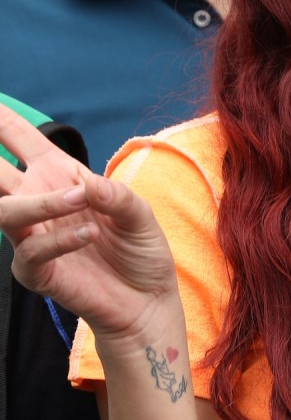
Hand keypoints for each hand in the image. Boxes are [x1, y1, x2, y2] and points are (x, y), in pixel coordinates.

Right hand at [0, 105, 177, 347]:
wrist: (147, 301)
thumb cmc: (139, 251)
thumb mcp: (139, 214)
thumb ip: (115, 195)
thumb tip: (84, 185)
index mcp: (58, 177)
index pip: (19, 138)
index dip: (2, 118)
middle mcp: (37, 202)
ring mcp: (32, 237)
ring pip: (5, 211)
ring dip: (41, 202)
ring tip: (80, 199)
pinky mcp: (35, 271)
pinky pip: (32, 250)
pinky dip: (60, 240)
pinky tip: (90, 235)